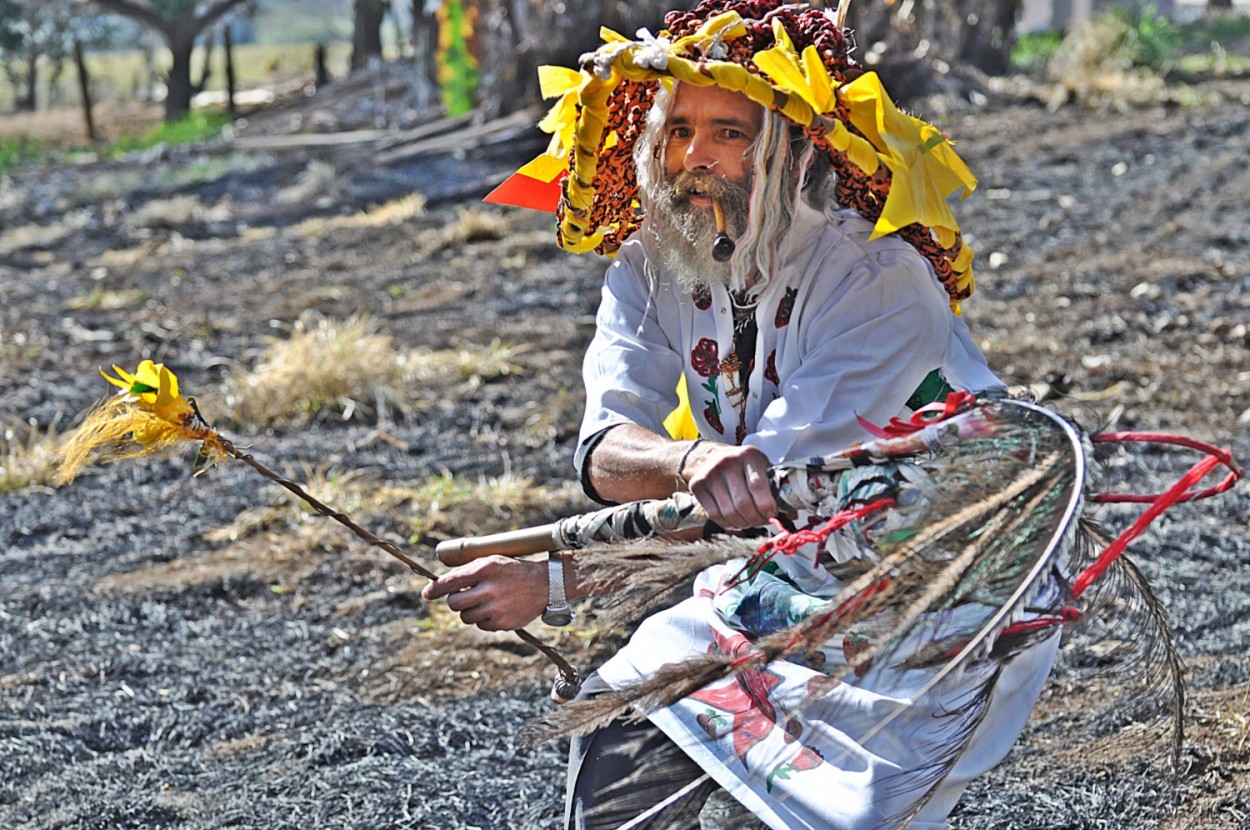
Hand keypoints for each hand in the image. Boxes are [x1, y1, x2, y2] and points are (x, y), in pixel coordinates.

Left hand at [421, 555, 547, 631]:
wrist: (544, 584)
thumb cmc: (512, 570)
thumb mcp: (491, 561)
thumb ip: (467, 571)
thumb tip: (440, 585)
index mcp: (485, 569)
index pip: (451, 582)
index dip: (435, 589)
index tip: (427, 594)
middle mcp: (490, 589)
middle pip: (454, 604)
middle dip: (454, 601)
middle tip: (463, 597)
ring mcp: (497, 608)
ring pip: (465, 617)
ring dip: (469, 611)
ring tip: (482, 602)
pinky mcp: (504, 623)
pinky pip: (481, 626)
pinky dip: (483, 619)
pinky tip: (495, 609)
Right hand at [680, 441, 776, 530]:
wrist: (708, 456)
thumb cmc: (742, 466)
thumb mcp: (761, 467)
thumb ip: (776, 487)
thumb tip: (791, 514)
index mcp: (749, 456)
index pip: (758, 486)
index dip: (767, 506)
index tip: (773, 515)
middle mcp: (727, 462)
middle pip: (743, 504)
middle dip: (756, 519)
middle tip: (762, 522)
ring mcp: (710, 474)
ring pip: (729, 513)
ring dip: (743, 524)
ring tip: (750, 522)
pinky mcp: (697, 485)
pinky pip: (714, 515)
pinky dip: (728, 524)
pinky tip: (735, 521)